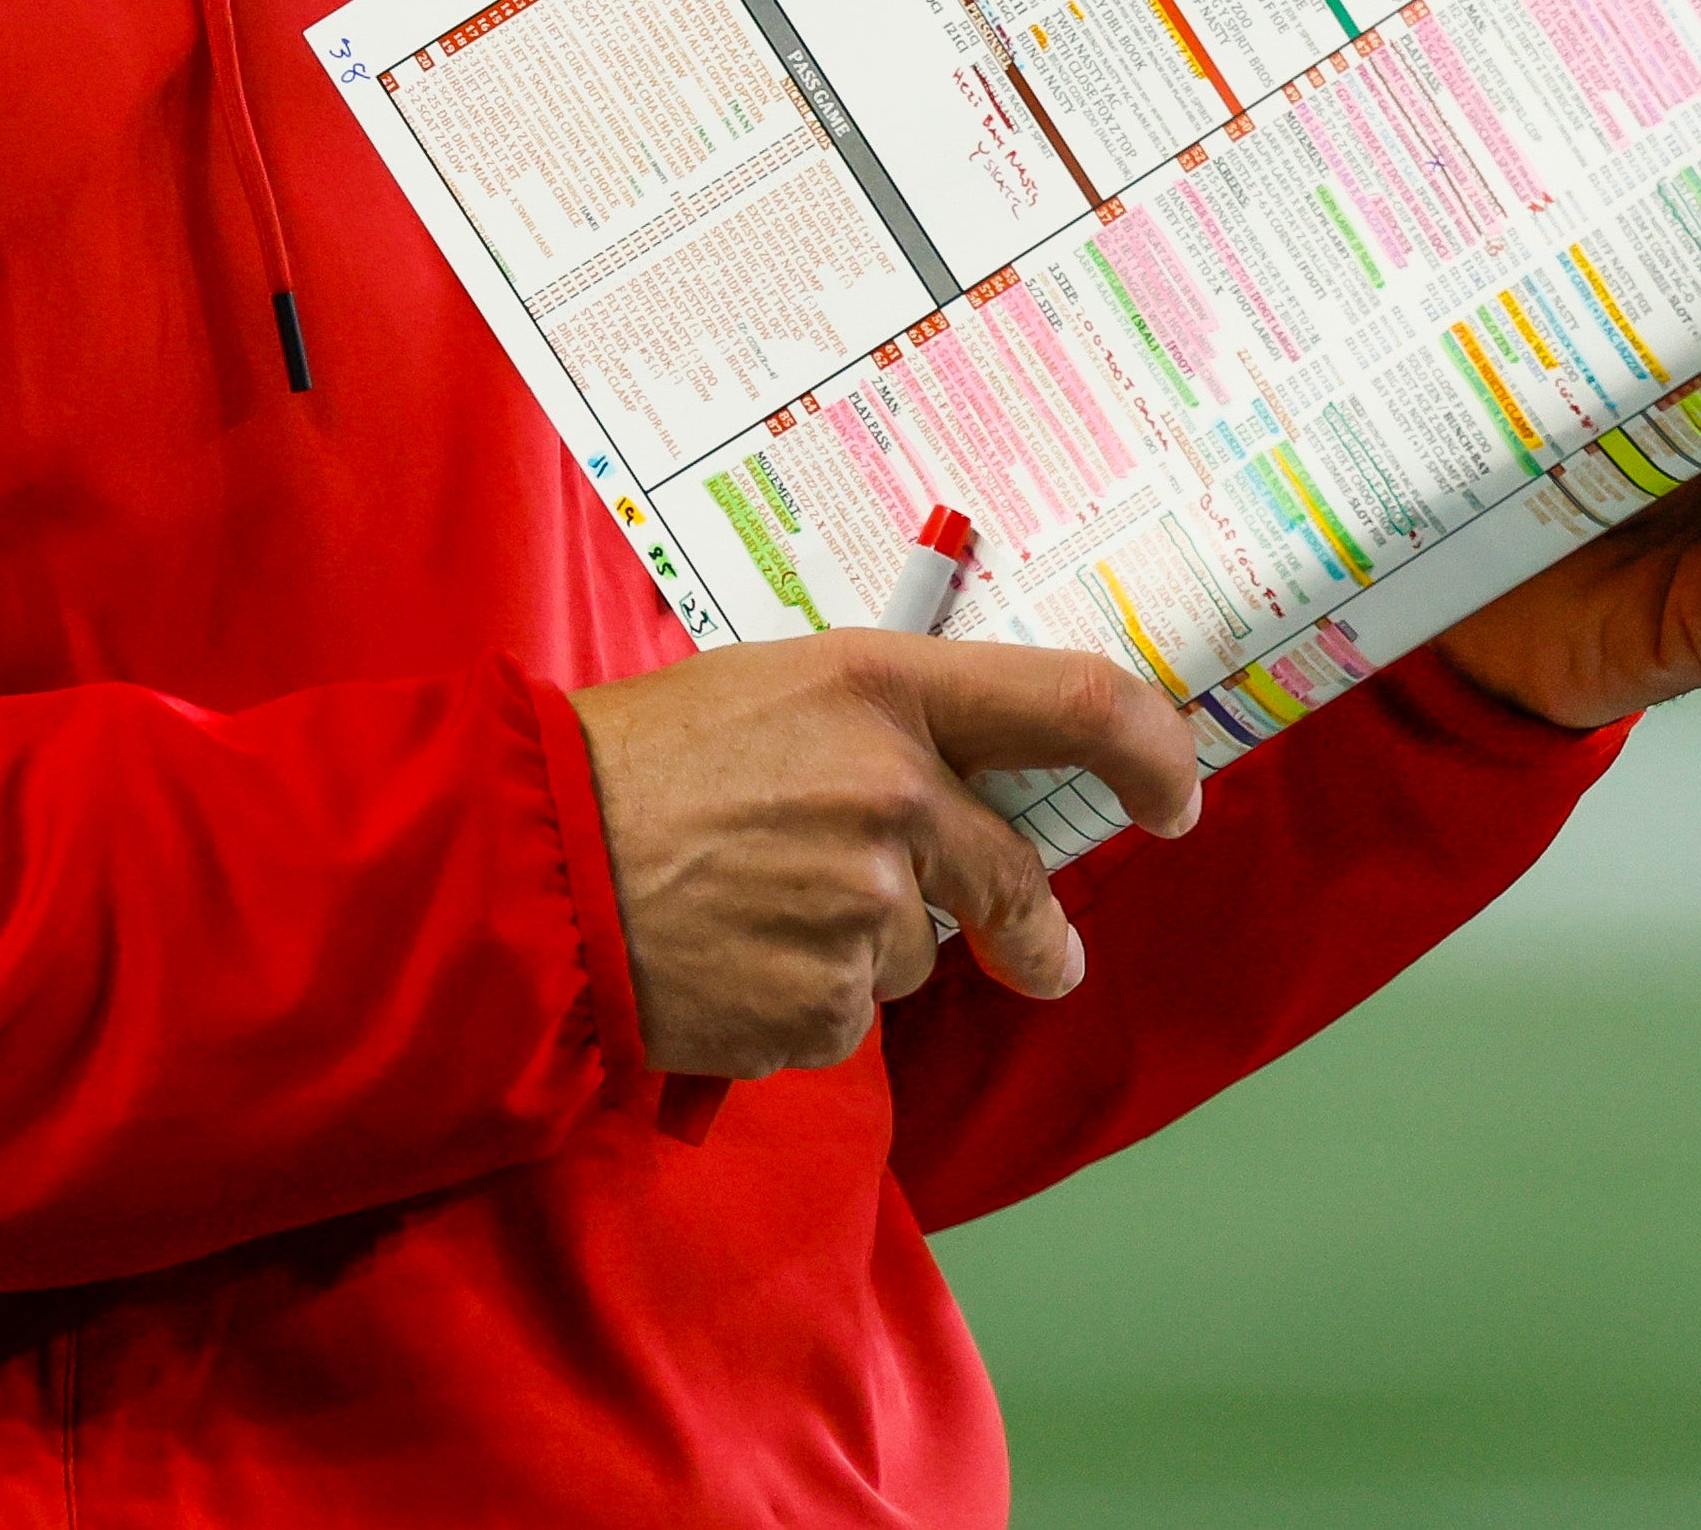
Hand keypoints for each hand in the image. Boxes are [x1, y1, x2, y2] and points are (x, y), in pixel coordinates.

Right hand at [569, 633, 1204, 1078]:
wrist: (525, 863)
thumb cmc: (637, 761)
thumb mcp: (772, 690)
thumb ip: (890, 728)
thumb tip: (981, 788)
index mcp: (881, 687)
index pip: (1075, 703)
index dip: (1152, 753)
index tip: (1175, 796)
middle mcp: (892, 791)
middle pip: (1014, 872)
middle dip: (1034, 929)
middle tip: (1041, 953)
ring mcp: (861, 904)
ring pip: (918, 946)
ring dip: (864, 945)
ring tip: (752, 907)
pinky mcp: (823, 1002)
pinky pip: (851, 1012)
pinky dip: (806, 1000)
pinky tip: (732, 959)